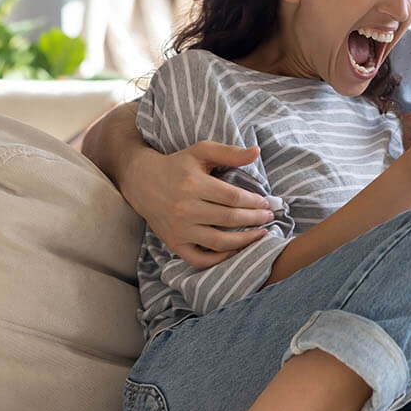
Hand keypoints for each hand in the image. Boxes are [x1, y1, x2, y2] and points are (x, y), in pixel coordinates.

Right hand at [121, 140, 275, 267]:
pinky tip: (237, 250)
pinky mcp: (174, 243)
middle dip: (255, 219)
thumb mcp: (201, 151)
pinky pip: (201, 259)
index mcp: (194, 184)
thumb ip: (230, 152)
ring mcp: (179, 229)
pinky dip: (220, 259)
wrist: (141, 181)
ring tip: (260, 234)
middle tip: (269, 217)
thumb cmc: (177, 165)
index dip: (255, 202)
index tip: (266, 203)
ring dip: (245, 241)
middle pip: (230, 219)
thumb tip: (256, 151)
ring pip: (220, 241)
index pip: (234, 198)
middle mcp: (185, 208)